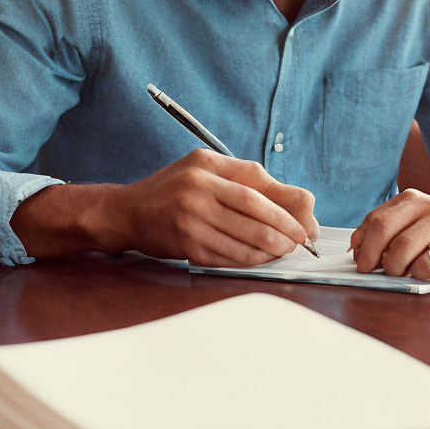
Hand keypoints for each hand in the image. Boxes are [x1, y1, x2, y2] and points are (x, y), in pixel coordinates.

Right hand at [108, 149, 319, 266]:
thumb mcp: (203, 168)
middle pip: (253, 216)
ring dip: (270, 251)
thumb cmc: (172, 189)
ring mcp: (190, 221)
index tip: (303, 221)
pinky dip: (249, 261)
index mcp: (205, 167)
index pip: (254, 188)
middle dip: (283, 232)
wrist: (126, 212)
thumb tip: (292, 200)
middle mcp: (196, 192)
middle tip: (299, 242)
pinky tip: (260, 259)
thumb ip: (243, 178)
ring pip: (243, 241)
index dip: (284, 208)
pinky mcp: (186, 246)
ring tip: (283, 251)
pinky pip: (227, 258)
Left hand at [349, 188, 429, 281]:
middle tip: (376, 270)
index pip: (375, 221)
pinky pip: (429, 264)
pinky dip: (421, 273)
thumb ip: (385, 230)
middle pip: (385, 233)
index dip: (363, 245)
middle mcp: (428, 207)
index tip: (360, 261)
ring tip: (405, 271)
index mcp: (411, 200)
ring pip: (404, 250)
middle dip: (373, 257)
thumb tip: (355, 249)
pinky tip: (427, 271)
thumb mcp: (413, 222)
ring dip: (398, 268)